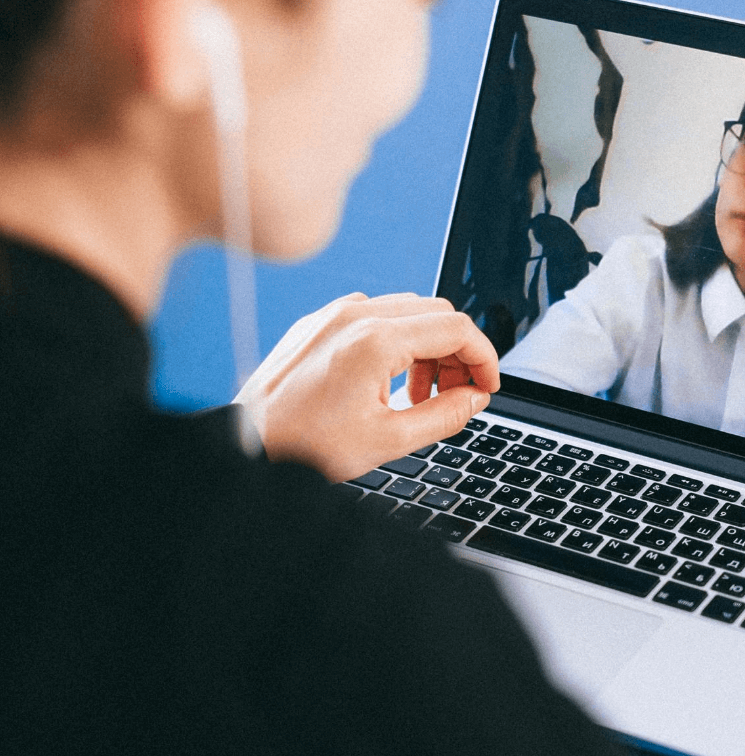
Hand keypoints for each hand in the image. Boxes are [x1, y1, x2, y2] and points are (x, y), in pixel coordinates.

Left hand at [234, 292, 498, 482]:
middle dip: (458, 353)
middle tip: (456, 395)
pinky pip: (375, 315)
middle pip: (438, 313)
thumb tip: (474, 399)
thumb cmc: (305, 445)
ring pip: (409, 311)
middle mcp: (355, 315)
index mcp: (376, 341)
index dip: (484, 358)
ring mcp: (334, 314)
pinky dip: (397, 341)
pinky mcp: (319, 321)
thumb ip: (444, 415)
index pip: (457, 328)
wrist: (246, 443)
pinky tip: (388, 380)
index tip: (487, 387)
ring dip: (429, 348)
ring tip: (420, 396)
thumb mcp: (389, 440)